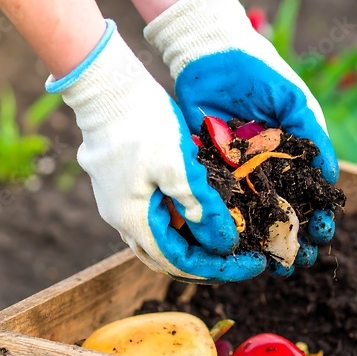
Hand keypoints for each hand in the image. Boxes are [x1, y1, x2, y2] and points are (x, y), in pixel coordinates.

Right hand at [47, 19, 265, 282]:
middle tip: (240, 261)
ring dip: (191, 244)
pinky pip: (152, 216)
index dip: (218, 267)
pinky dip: (179, 223)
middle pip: (166, 257)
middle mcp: (120, 218)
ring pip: (158, 237)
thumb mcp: (179, 166)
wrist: (105, 88)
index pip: (180, 262)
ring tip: (225, 240)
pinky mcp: (120, 184)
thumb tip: (222, 244)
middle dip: (205, 263)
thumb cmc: (142, 123)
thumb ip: (200, 207)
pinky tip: (201, 212)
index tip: (251, 263)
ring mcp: (116, 201)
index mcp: (133, 220)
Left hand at [144, 0, 339, 276]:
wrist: (208, 54)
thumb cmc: (258, 72)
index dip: (320, 216)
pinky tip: (237, 245)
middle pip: (285, 212)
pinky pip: (221, 201)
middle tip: (300, 261)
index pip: (312, 194)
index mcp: (293, 153)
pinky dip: (229, 223)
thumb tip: (332, 178)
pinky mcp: (209, 169)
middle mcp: (267, 167)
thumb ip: (313, 139)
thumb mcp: (294, 103)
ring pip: (254, 215)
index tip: (323, 234)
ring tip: (272, 265)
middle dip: (294, 239)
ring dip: (264, 241)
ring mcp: (238, 171)